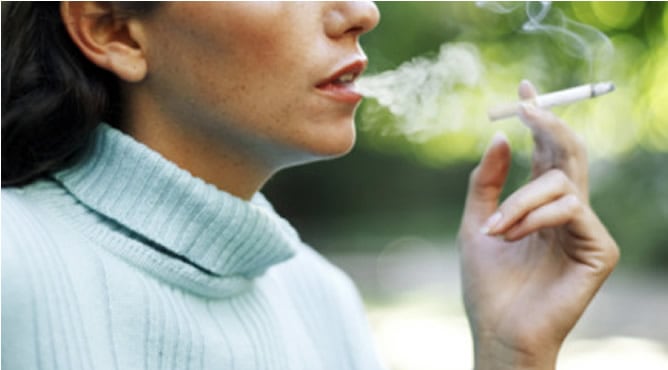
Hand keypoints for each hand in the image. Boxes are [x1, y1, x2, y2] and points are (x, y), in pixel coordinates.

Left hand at [458, 80, 619, 369]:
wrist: (498, 330)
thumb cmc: (487, 283)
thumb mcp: (475, 222)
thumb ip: (487, 181)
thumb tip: (500, 135)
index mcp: (539, 203)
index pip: (547, 151)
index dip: (539, 117)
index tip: (524, 88)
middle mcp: (566, 210)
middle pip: (568, 152)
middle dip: (547, 123)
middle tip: (525, 104)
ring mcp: (586, 228)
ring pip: (561, 181)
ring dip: (519, 201)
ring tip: (494, 231)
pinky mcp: (601, 249)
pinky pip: (570, 209)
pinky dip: (534, 217)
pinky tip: (511, 237)